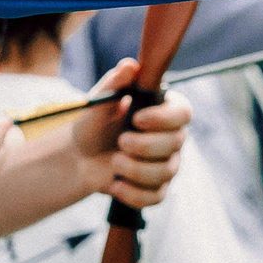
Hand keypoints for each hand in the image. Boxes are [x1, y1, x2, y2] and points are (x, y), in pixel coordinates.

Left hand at [64, 58, 190, 210]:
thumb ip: (114, 83)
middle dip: (144, 145)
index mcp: (163, 110)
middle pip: (176, 143)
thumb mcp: (98, 101)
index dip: (163, 118)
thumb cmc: (93, 123)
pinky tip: (115, 185)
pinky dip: (133, 193)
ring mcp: (167, 164)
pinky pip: (155, 196)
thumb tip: (130, 66)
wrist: (78, 157)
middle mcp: (172, 137)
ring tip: (114, 162)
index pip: (184, 112)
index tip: (136, 118)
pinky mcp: (156, 189)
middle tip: (120, 142)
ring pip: (166, 172)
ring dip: (135, 169)